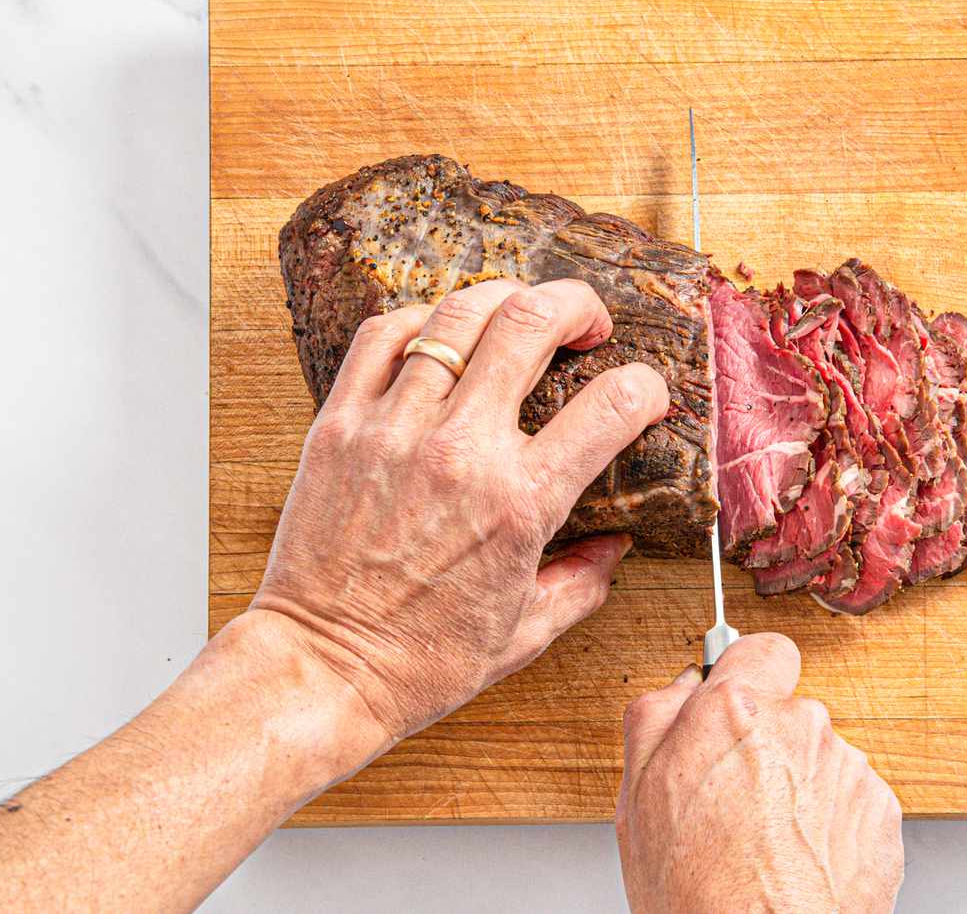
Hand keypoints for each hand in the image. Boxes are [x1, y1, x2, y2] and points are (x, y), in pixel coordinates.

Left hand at [249, 277, 669, 750]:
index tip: (644, 391)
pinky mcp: (340, 424)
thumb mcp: (527, 633)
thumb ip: (584, 581)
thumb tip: (613, 546)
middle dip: (577, 305)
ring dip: (505, 298)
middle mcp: (462, 451)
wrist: (321, 668)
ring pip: (458, 315)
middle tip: (587, 322)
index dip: (645, 385)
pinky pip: (382, 335)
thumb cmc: (419, 661)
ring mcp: (395, 429)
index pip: (612, 404)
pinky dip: (421, 319)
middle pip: (532, 322)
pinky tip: (441, 333)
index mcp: (520, 502)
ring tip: (519, 314)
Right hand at [616, 634, 904, 913]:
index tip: (739, 700)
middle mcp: (799, 725)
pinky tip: (801, 858)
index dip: (749, 674)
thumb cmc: (698, 892)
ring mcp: (846, 766)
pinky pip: (851, 798)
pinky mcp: (881, 810)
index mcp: (735, 708)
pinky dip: (832, 823)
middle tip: (738, 800)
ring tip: (768, 842)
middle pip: (789, 711)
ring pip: (820, 757)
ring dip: (800, 786)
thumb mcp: (636, 797)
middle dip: (768, 744)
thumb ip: (656, 717)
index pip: (762, 649)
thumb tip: (682, 686)